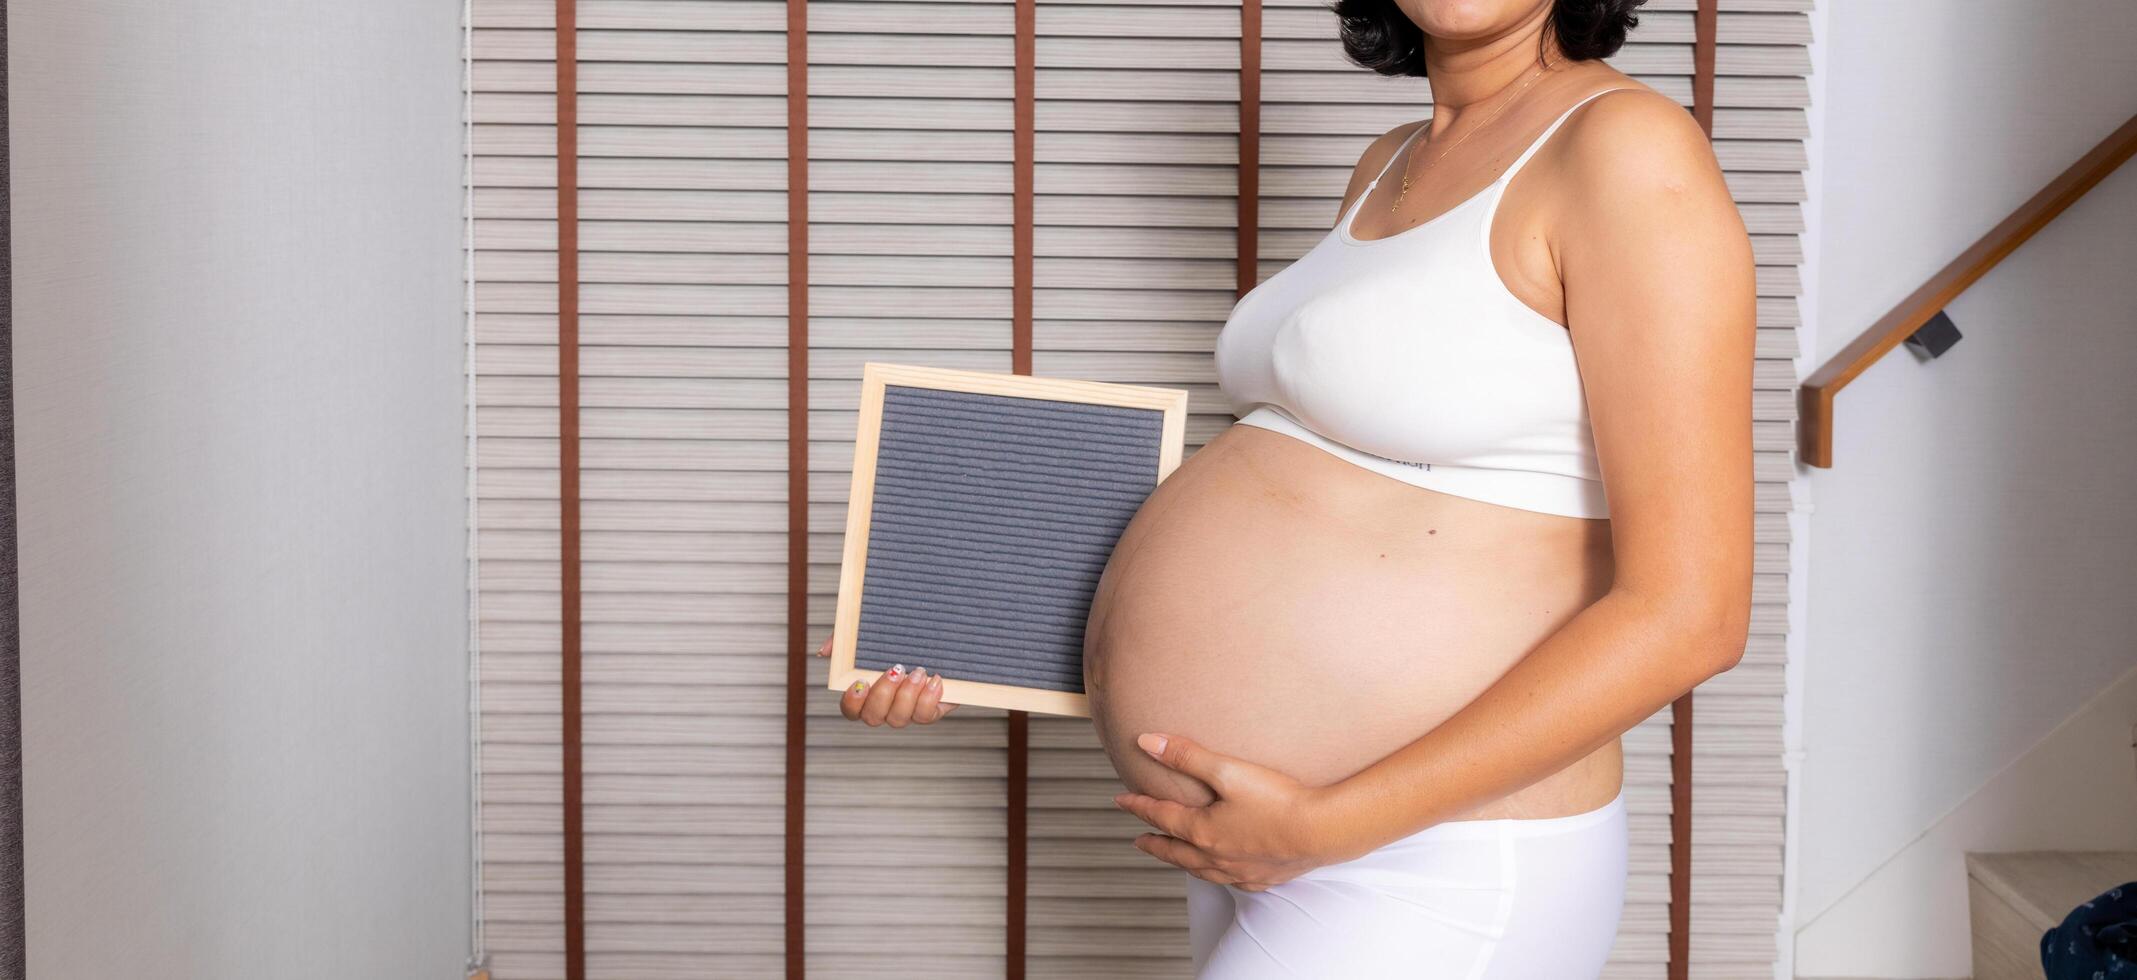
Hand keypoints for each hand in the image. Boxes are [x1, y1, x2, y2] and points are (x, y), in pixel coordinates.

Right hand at [815, 633, 960, 726]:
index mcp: (867, 691)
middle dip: (883, 695)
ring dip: (907, 696)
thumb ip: (844, 639)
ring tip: (919, 671)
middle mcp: (885, 705)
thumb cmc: (899, 634)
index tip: (861, 681)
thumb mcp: (870, 631)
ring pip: (899, 719)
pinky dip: (929, 699)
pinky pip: (926, 716)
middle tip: (896, 670)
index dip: (852, 702)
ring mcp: (908, 710)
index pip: (850, 709)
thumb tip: (825, 652)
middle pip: (873, 717)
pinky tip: (934, 679)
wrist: (943, 631)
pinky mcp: (932, 709)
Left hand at [1111, 733, 1371, 890]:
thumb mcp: (1226, 770)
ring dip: (1182, 862)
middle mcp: (1216, 856)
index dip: (1139, 806)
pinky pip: (1231, 881)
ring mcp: (1240, 870)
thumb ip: (1185, 755)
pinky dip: (1217, 876)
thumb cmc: (1277, 799)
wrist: (1323, 830)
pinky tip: (1225, 873)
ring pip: (1200, 870)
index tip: (1121, 801)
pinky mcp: (1265, 877)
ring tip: (1174, 857)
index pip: (1161, 816)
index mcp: (1202, 831)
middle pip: (1175, 850)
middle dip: (1154, 843)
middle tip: (1139, 840)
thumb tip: (1145, 742)